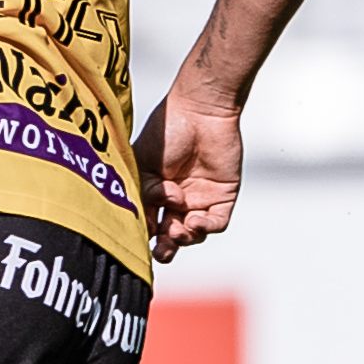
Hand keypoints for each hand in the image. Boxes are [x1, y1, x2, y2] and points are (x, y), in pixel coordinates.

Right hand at [136, 87, 243, 262]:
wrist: (199, 110)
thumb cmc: (166, 131)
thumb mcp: (143, 164)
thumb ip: (144, 194)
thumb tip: (149, 223)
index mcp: (155, 191)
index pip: (149, 222)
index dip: (145, 233)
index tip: (139, 234)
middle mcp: (178, 198)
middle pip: (171, 234)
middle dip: (166, 248)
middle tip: (161, 252)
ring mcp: (201, 198)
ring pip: (193, 233)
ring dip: (184, 238)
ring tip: (177, 230)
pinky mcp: (223, 196)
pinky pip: (216, 222)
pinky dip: (205, 228)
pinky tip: (195, 221)